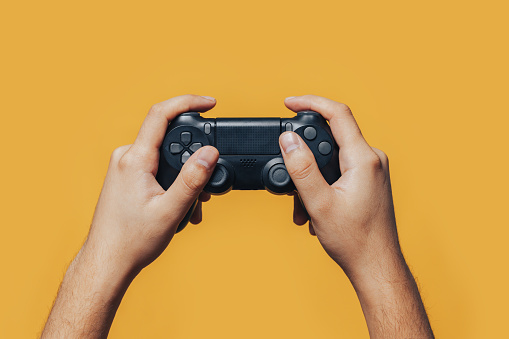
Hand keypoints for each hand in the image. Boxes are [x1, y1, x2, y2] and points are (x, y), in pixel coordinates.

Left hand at [87, 94, 218, 274]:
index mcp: (134, 160)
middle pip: (168, 140)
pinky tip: (180, 208)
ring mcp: (124, 168)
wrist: (108, 261)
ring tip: (192, 207)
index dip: (189, 102)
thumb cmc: (132, 240)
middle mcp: (126, 158)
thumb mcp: (170, 210)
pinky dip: (173, 184)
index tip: (211, 103)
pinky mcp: (126, 178)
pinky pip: (156, 170)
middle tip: (207, 184)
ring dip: (184, 178)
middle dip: (193, 158)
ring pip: (164, 159)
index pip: (161, 114)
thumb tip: (210, 153)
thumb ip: (192, 179)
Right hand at [279, 95, 432, 337]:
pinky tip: (312, 210)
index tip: (289, 102)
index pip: (338, 114)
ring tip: (301, 207)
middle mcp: (372, 160)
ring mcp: (372, 171)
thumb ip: (301, 168)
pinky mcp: (368, 182)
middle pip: (331, 137)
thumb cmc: (354, 240)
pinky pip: (339, 171)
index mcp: (363, 159)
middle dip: (304, 154)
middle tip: (287, 171)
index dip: (310, 102)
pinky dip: (321, 185)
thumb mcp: (319, 203)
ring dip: (311, 177)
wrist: (375, 265)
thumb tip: (288, 140)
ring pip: (332, 158)